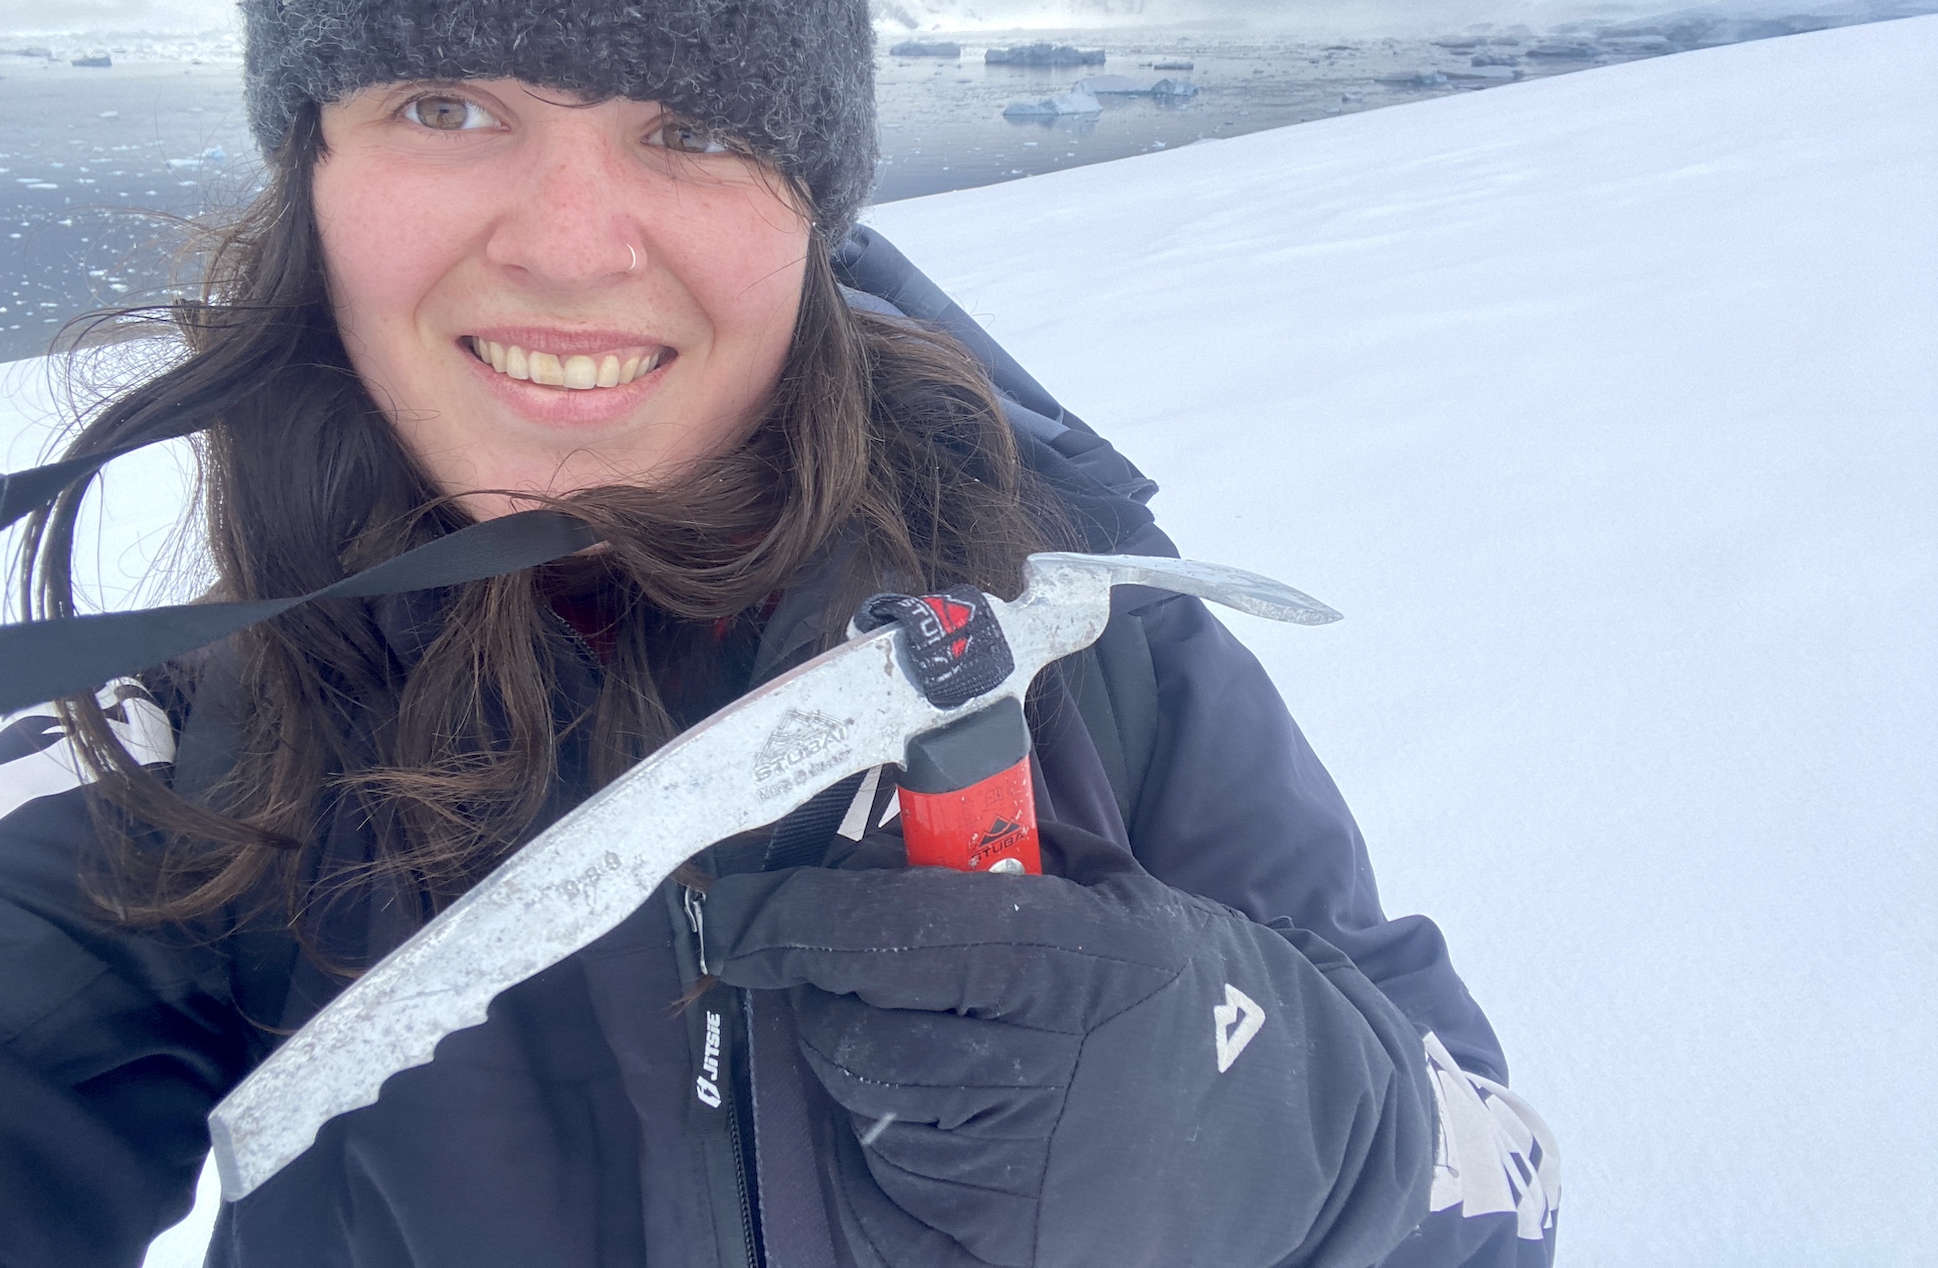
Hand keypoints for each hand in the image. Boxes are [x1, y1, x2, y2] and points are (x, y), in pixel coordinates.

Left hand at [700, 838, 1433, 1267]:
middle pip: (854, 1026)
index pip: (890, 932)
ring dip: (863, 1059)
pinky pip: (886, 1184)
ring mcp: (1024, 1173)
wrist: (1293, 1130)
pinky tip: (941, 1111)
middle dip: (828, 987)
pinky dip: (889, 1138)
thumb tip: (891, 801)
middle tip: (856, 964)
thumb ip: (1005, 854)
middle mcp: (1046, 1072)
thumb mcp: (1116, 893)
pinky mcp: (1010, 1248)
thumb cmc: (1187, 987)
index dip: (789, 918)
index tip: (729, 908)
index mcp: (1076, 960)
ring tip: (938, 1039)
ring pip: (864, 1101)